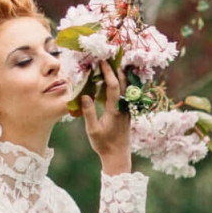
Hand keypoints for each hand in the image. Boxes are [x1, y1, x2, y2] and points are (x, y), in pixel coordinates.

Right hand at [80, 60, 131, 174]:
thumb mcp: (92, 130)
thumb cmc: (104, 144)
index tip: (102, 61)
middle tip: (110, 56)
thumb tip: (85, 95)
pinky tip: (114, 80)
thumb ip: (89, 112)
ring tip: (113, 63)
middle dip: (117, 68)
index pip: (113, 87)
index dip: (108, 72)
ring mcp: (127, 109)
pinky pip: (124, 94)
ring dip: (120, 75)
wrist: (118, 156)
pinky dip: (120, 84)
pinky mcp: (127, 112)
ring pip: (126, 88)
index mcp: (115, 110)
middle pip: (123, 83)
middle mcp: (124, 107)